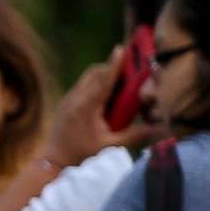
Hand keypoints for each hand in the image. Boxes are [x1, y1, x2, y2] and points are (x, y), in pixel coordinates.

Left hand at [45, 45, 163, 167]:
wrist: (51, 161)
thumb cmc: (80, 154)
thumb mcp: (108, 146)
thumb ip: (133, 135)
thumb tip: (158, 128)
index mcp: (87, 106)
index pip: (104, 79)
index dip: (114, 63)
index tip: (122, 48)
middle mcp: (75, 98)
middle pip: (95, 72)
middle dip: (111, 68)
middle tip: (127, 75)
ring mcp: (68, 99)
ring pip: (87, 77)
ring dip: (103, 76)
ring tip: (117, 88)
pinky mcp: (65, 102)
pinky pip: (82, 85)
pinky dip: (94, 84)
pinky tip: (104, 98)